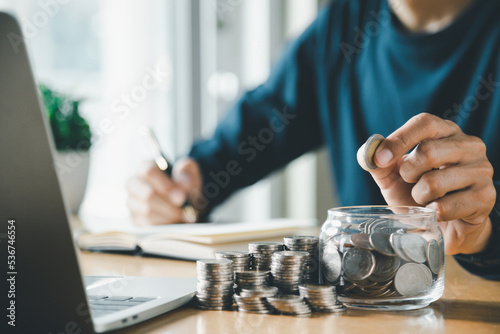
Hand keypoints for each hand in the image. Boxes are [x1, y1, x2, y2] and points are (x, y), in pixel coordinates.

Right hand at [126, 158, 204, 224]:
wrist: (182, 197)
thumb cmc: (182, 182)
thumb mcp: (188, 171)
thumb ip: (186, 171)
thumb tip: (184, 184)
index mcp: (144, 167)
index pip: (149, 172)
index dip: (166, 186)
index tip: (181, 197)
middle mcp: (133, 184)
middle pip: (147, 195)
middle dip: (169, 205)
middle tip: (185, 211)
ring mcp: (132, 202)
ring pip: (147, 212)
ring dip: (168, 216)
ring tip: (183, 215)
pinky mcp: (135, 219)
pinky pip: (147, 225)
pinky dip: (164, 225)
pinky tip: (175, 221)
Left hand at [357, 113, 495, 254]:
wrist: (443, 226)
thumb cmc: (417, 194)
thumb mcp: (392, 176)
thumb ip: (377, 163)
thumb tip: (368, 154)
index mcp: (445, 132)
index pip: (424, 123)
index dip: (399, 139)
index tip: (379, 159)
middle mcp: (469, 145)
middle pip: (428, 151)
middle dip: (408, 173)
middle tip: (410, 183)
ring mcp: (481, 170)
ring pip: (434, 182)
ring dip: (419, 197)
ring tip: (425, 199)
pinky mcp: (485, 197)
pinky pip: (444, 207)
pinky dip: (432, 214)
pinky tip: (438, 212)